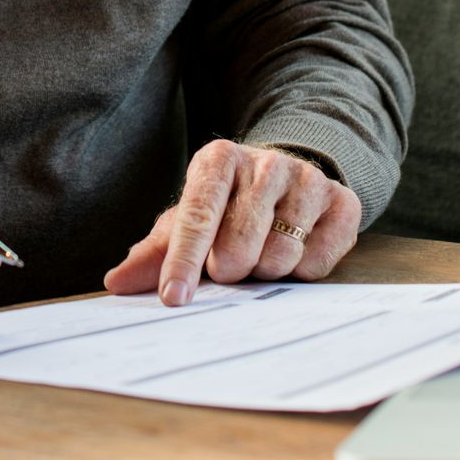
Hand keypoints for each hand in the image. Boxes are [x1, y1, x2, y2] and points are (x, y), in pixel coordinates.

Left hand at [103, 140, 360, 303]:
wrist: (290, 179)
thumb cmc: (228, 206)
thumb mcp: (189, 219)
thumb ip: (154, 252)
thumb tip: (116, 283)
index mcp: (217, 160)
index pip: (195, 216)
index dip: (183, 262)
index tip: (173, 299)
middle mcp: (265, 163)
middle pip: (239, 243)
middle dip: (230, 269)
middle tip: (231, 265)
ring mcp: (307, 179)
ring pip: (281, 255)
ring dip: (267, 271)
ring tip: (263, 254)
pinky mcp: (344, 201)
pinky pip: (319, 262)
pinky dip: (303, 272)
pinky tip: (296, 252)